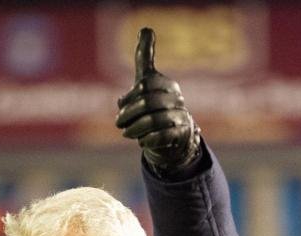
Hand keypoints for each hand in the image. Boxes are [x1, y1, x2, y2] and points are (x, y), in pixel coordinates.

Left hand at [115, 27, 200, 174]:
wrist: (175, 136)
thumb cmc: (155, 106)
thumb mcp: (147, 82)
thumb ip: (144, 58)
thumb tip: (146, 28)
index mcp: (166, 84)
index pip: (144, 85)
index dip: (128, 97)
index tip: (120, 105)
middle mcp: (176, 98)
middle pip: (146, 103)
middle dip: (129, 115)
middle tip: (119, 123)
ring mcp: (181, 116)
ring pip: (153, 121)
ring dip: (135, 129)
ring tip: (127, 133)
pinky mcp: (182, 134)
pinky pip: (162, 136)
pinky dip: (148, 140)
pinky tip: (142, 141)